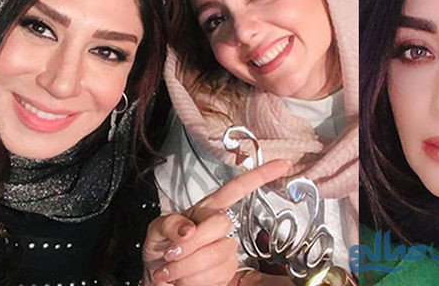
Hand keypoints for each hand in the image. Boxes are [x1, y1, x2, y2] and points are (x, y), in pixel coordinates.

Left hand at [142, 159, 290, 285]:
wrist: (158, 279)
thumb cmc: (159, 251)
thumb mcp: (156, 231)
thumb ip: (169, 224)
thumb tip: (188, 229)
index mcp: (206, 210)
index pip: (236, 189)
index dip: (259, 176)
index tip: (282, 165)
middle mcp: (219, 227)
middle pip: (222, 224)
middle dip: (193, 243)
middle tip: (171, 254)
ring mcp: (226, 250)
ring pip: (218, 254)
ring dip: (187, 266)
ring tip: (173, 269)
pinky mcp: (228, 272)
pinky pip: (217, 275)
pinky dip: (194, 280)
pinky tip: (185, 279)